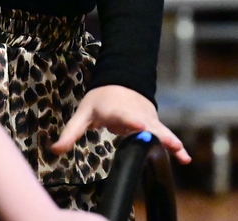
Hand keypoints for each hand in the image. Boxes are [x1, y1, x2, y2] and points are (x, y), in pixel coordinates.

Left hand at [52, 84, 191, 164]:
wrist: (122, 79)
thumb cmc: (101, 99)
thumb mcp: (83, 114)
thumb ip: (71, 133)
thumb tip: (54, 151)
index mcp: (117, 111)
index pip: (126, 116)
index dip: (133, 122)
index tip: (140, 127)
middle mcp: (135, 114)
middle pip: (148, 126)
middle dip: (158, 135)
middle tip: (170, 144)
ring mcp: (147, 118)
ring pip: (159, 131)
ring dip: (170, 141)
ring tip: (182, 154)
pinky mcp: (154, 123)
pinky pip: (163, 134)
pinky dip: (172, 144)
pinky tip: (183, 157)